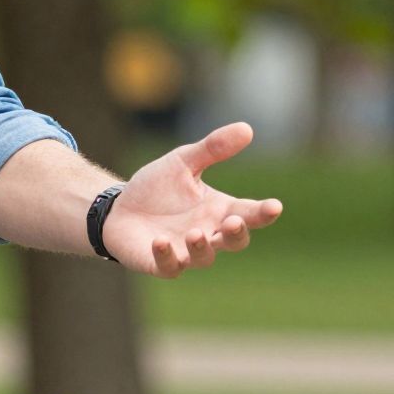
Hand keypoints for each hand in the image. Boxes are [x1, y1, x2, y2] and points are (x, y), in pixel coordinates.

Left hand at [106, 123, 281, 277]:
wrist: (119, 208)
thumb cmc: (157, 188)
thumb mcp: (183, 162)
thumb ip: (213, 148)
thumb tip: (247, 128)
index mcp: (219, 210)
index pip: (249, 213)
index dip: (263, 212)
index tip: (274, 206)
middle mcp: (208, 233)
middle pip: (234, 241)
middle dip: (237, 233)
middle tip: (234, 222)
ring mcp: (185, 251)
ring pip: (204, 258)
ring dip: (202, 247)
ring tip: (196, 233)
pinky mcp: (160, 262)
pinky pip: (169, 266)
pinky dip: (166, 255)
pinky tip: (160, 241)